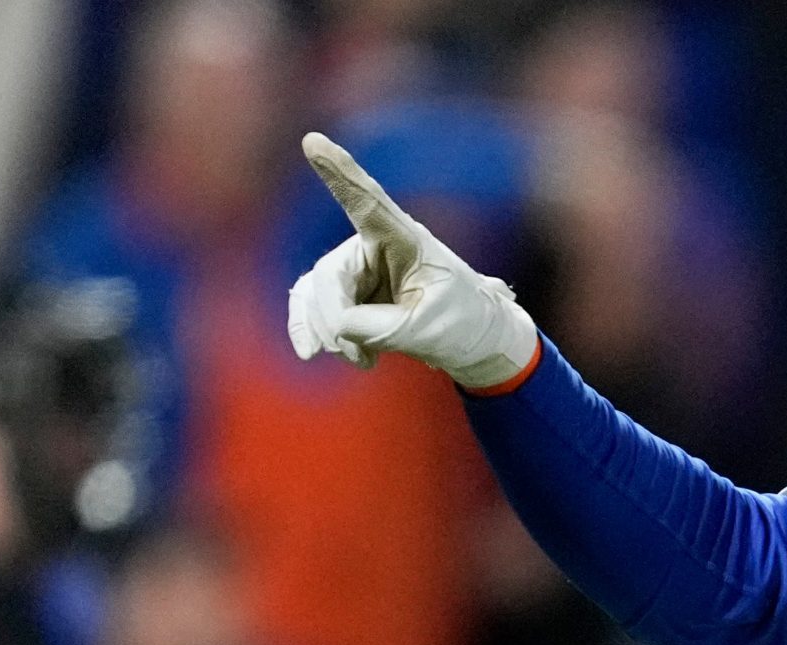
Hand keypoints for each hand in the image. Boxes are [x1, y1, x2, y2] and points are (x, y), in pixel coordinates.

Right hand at [286, 132, 537, 390]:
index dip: (339, 174)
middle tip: (354, 355)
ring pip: (316, 293)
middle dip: (334, 320)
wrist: (474, 340)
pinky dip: (317, 332)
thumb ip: (376, 327)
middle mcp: (375, 245)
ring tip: (360, 361)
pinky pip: (312, 305)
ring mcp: (358, 268)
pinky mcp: (348, 291)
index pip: (367, 203)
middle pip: (329, 275)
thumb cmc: (462, 324)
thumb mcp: (425, 330)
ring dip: (329, 333)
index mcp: (405, 240)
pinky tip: (331, 355)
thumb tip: (336, 327)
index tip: (313, 142)